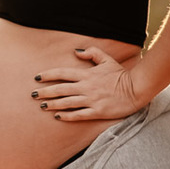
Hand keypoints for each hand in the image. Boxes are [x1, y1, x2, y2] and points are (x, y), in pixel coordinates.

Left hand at [31, 47, 145, 122]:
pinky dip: (67, 115)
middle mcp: (86, 87)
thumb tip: (76, 52)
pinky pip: (78, 114)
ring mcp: (91, 100)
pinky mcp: (97, 111)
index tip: (37, 77)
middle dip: (45, 92)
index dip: (48, 75)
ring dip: (53, 104)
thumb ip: (91, 53)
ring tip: (42, 106)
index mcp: (87, 74)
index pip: (62, 73)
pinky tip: (58, 116)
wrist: (136, 89)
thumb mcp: (107, 60)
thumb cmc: (121, 74)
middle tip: (33, 95)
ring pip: (67, 102)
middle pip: (61, 89)